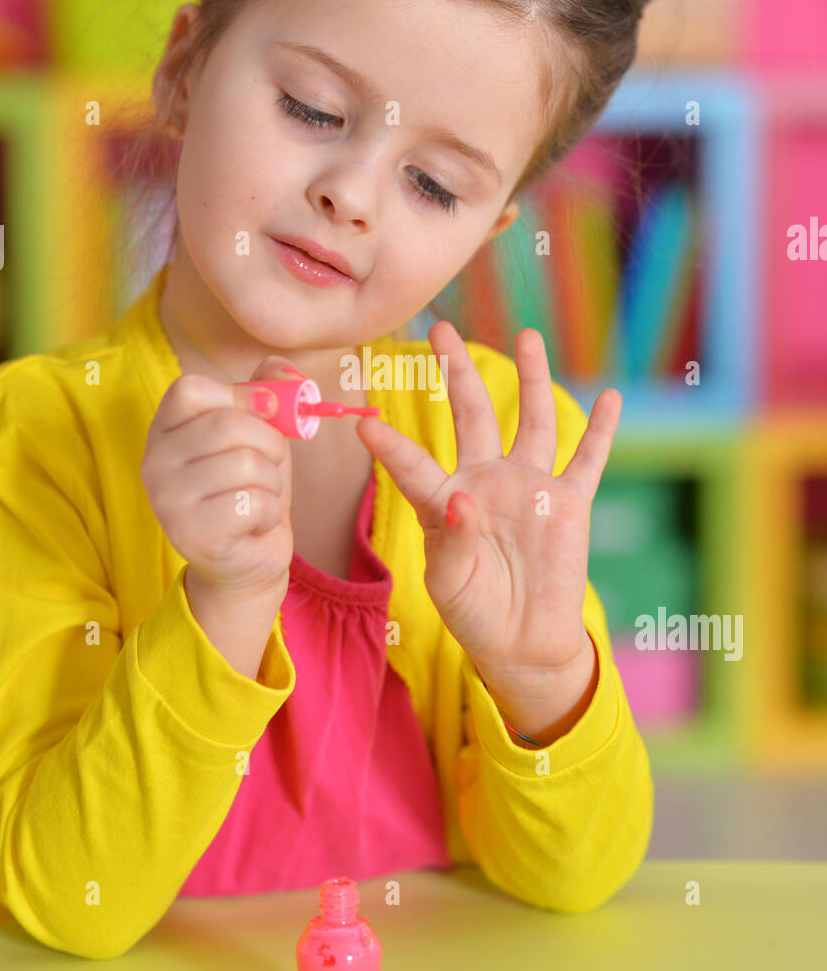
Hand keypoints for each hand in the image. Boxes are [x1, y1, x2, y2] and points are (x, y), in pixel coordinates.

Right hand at [141, 356, 295, 603]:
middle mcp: (153, 462)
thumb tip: (286, 370)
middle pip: (227, 425)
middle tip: (267, 466)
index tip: (265, 414)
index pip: (191, 389)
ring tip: (257, 498)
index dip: (241, 395)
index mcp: (163, 429)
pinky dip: (268, 513)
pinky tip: (252, 523)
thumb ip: (270, 392)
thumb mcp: (261, 432)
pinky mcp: (191, 535)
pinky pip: (253, 504)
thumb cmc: (250, 488)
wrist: (248, 558)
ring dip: (271, 483)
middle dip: (269, 444)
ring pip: (246, 465)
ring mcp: (167, 501)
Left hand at [355, 322, 620, 705]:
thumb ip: (456, 540)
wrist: (521, 641)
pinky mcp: (568, 503)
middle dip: (457, 372)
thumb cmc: (473, 611)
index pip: (412, 464)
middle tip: (440, 330)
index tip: (362, 422)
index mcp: (443, 499)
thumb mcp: (449, 583)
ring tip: (527, 337)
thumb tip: (465, 498)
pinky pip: (586, 460)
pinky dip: (599, 431)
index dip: (389, 445)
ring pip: (531, 420)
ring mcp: (528, 487)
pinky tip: (609, 398)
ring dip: (532, 378)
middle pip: (472, 414)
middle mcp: (484, 480)